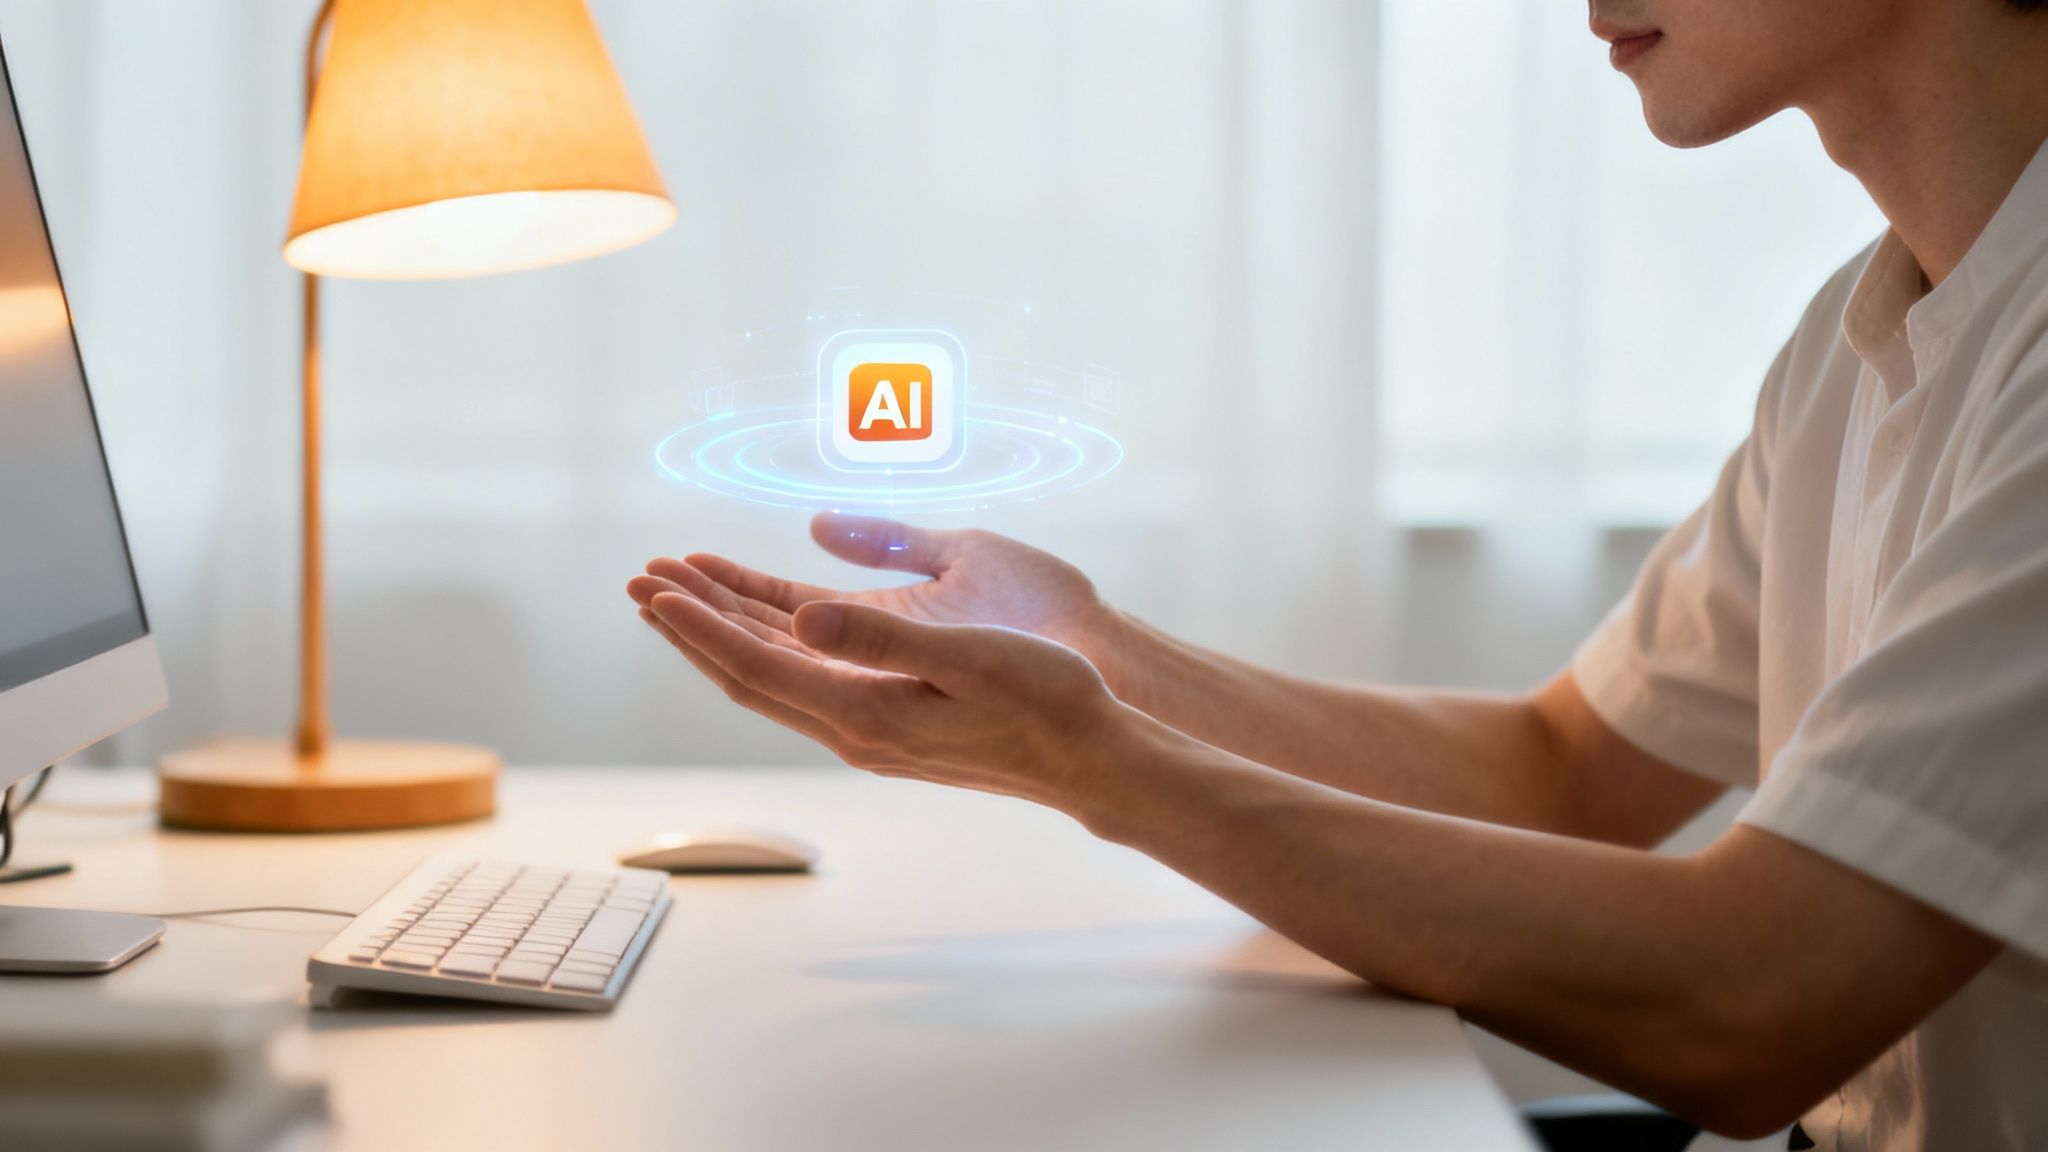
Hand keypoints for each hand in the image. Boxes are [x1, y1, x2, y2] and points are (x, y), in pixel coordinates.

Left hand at [630, 585, 1131, 807]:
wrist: (1088, 758)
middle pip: (746, 674)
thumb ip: (880, 636)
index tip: (654, 587)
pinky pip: (806, 681)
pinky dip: (769, 646)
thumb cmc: (1043, 698)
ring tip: (680, 597)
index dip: (698, 624)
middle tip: (641, 581)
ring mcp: (869, 732)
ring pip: (773, 678)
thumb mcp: (965, 655)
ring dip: (723, 636)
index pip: (755, 663)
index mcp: (863, 711)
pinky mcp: (888, 724)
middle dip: (690, 627)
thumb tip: (801, 613)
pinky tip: (763, 625)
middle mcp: (853, 730)